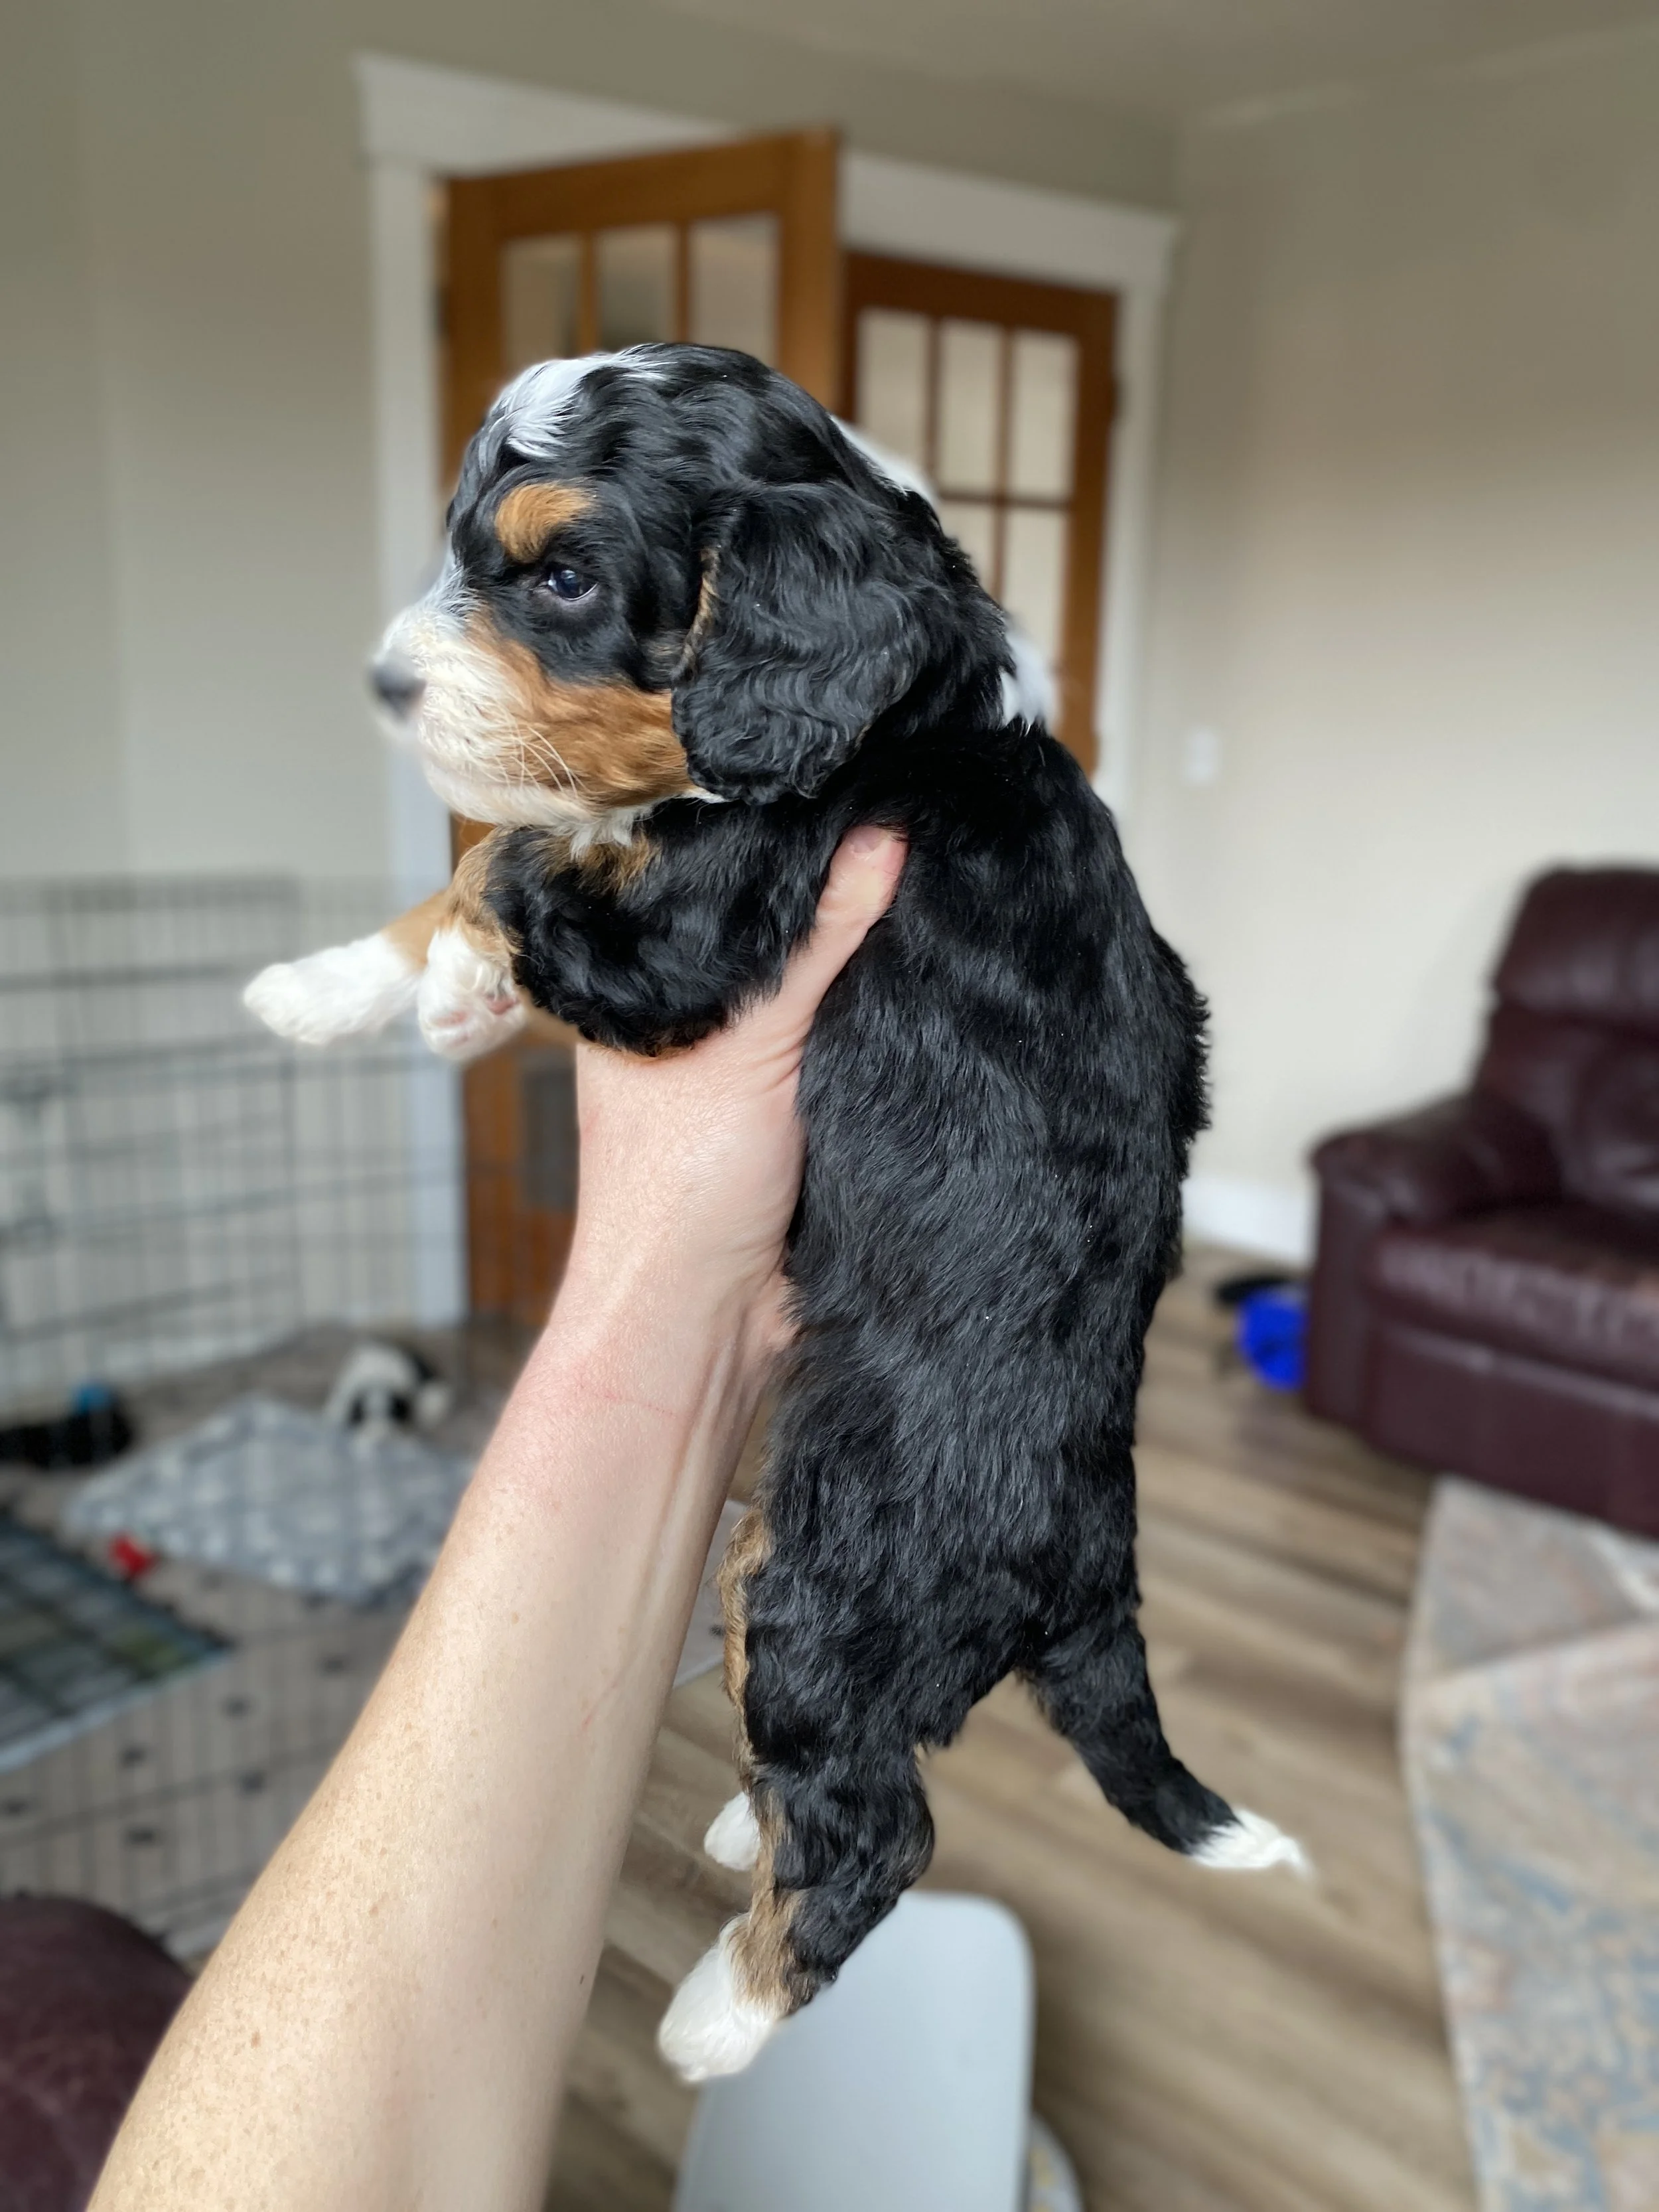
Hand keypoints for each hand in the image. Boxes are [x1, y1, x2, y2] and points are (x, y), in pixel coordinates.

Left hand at [564, 825, 905, 1360]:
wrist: (709, 1323)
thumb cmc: (679, 1190)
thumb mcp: (747, 1048)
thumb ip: (813, 947)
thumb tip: (880, 841)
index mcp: (648, 990)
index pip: (714, 890)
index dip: (777, 843)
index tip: (847, 784)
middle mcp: (697, 1021)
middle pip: (775, 938)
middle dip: (838, 896)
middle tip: (915, 821)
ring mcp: (753, 1069)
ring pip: (823, 991)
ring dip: (873, 960)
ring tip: (942, 880)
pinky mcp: (808, 1113)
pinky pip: (856, 1046)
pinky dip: (890, 1022)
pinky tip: (939, 975)